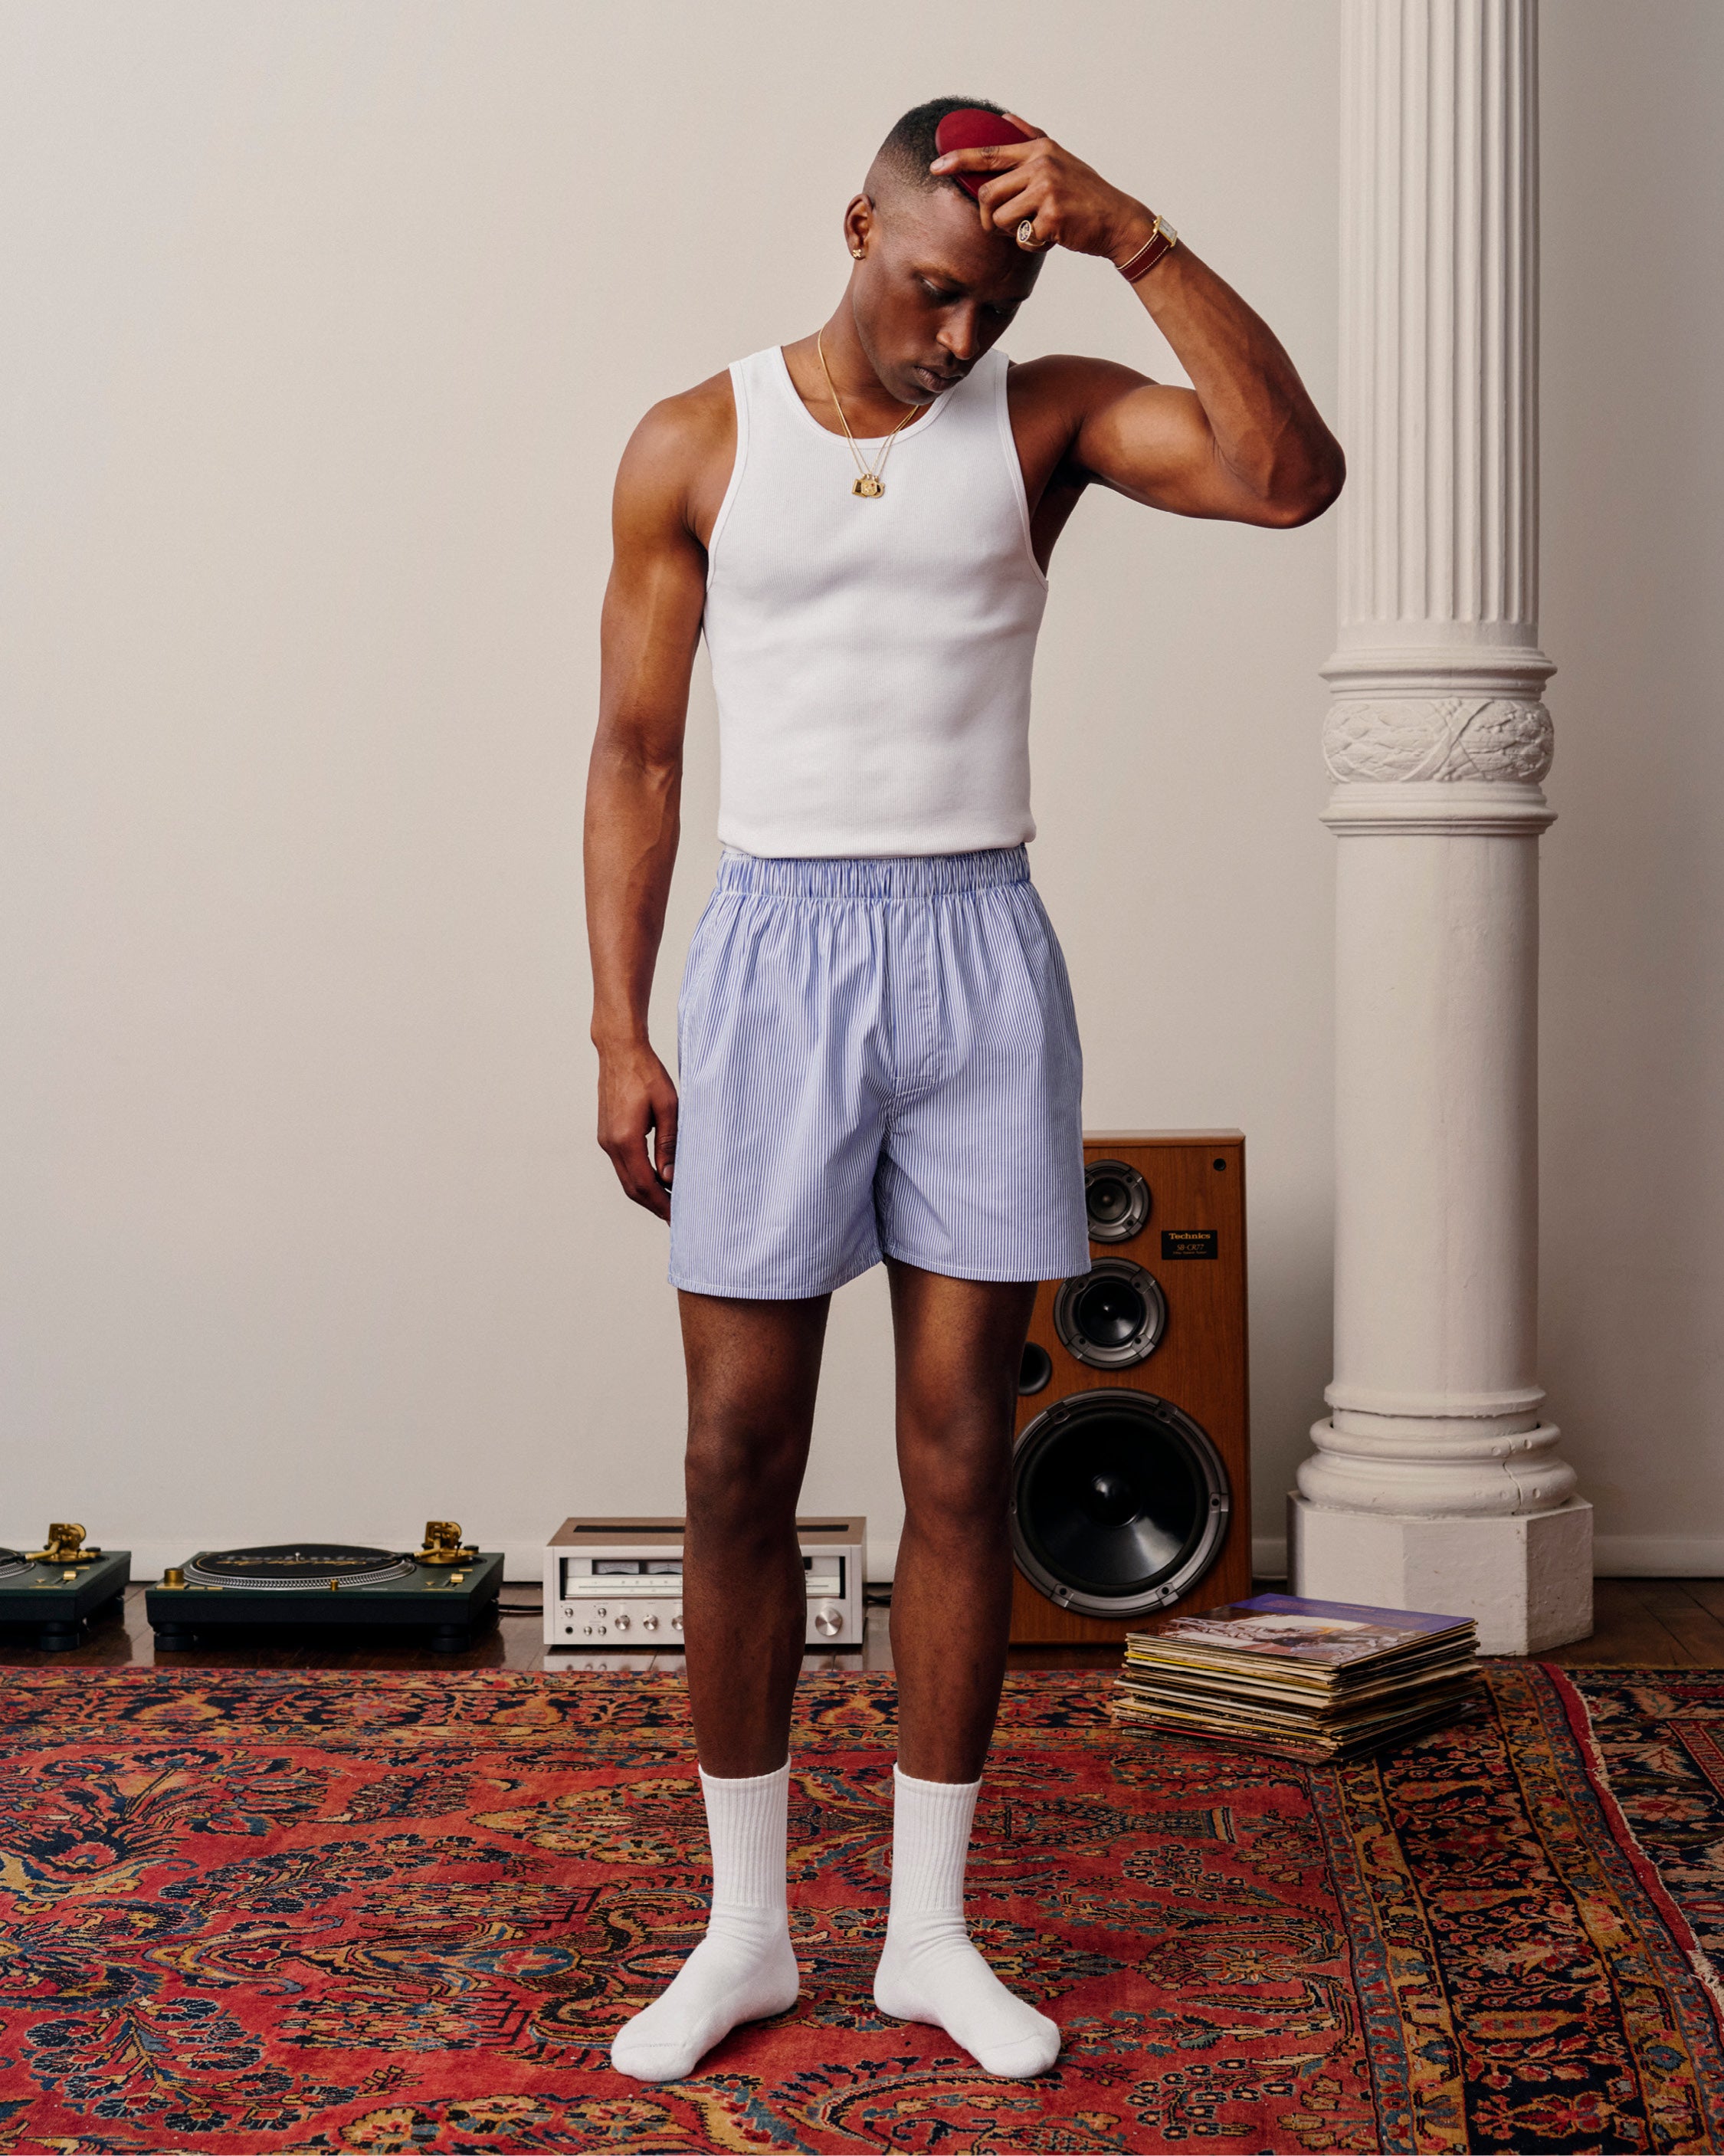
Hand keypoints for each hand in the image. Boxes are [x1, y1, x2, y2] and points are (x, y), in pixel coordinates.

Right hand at [596, 1038, 677, 1220]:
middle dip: (654, 1205)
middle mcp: (610, 1144)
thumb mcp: (669, 1108)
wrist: (620, 1051)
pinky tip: (657, 1179)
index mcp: (625, 1139)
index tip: (677, 1217)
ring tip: (669, 1202)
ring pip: (626, 1178)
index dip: (661, 1204)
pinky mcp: (607, 1134)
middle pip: (632, 1188)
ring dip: (647, 1193)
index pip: (644, 1184)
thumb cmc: (647, 1074)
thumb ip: (669, 1145)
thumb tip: (670, 1178)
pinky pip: (623, 1165)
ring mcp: (606, 1139)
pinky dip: (639, 1178)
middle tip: (676, 1217)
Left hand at [929, 113, 1157, 266]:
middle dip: (988, 217)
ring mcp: (1047, 190)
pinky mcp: (1052, 216)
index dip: (959, 160)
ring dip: (1010, 232)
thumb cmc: (1084, 192)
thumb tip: (1004, 117)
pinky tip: (1051, 236)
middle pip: (987, 193)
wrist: (1116, 219)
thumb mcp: (1059, 157)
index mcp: (1038, 150)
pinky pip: (1022, 238)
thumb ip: (1030, 137)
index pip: (989, 152)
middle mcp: (1041, 165)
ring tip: (1033, 227)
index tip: (936, 166)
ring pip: (1000, 219)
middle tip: (1003, 225)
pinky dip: (1032, 244)